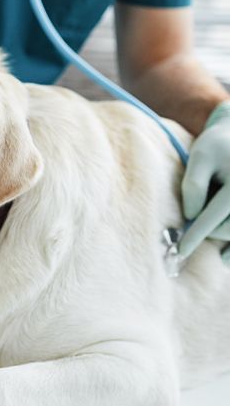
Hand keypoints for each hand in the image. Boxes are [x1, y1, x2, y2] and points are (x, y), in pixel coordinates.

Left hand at [179, 101, 229, 263]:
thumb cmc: (217, 146)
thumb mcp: (200, 156)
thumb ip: (194, 184)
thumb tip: (191, 216)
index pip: (213, 216)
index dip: (195, 235)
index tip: (181, 251)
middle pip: (227, 229)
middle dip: (209, 232)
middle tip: (195, 221)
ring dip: (222, 237)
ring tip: (209, 234)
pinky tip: (224, 259)